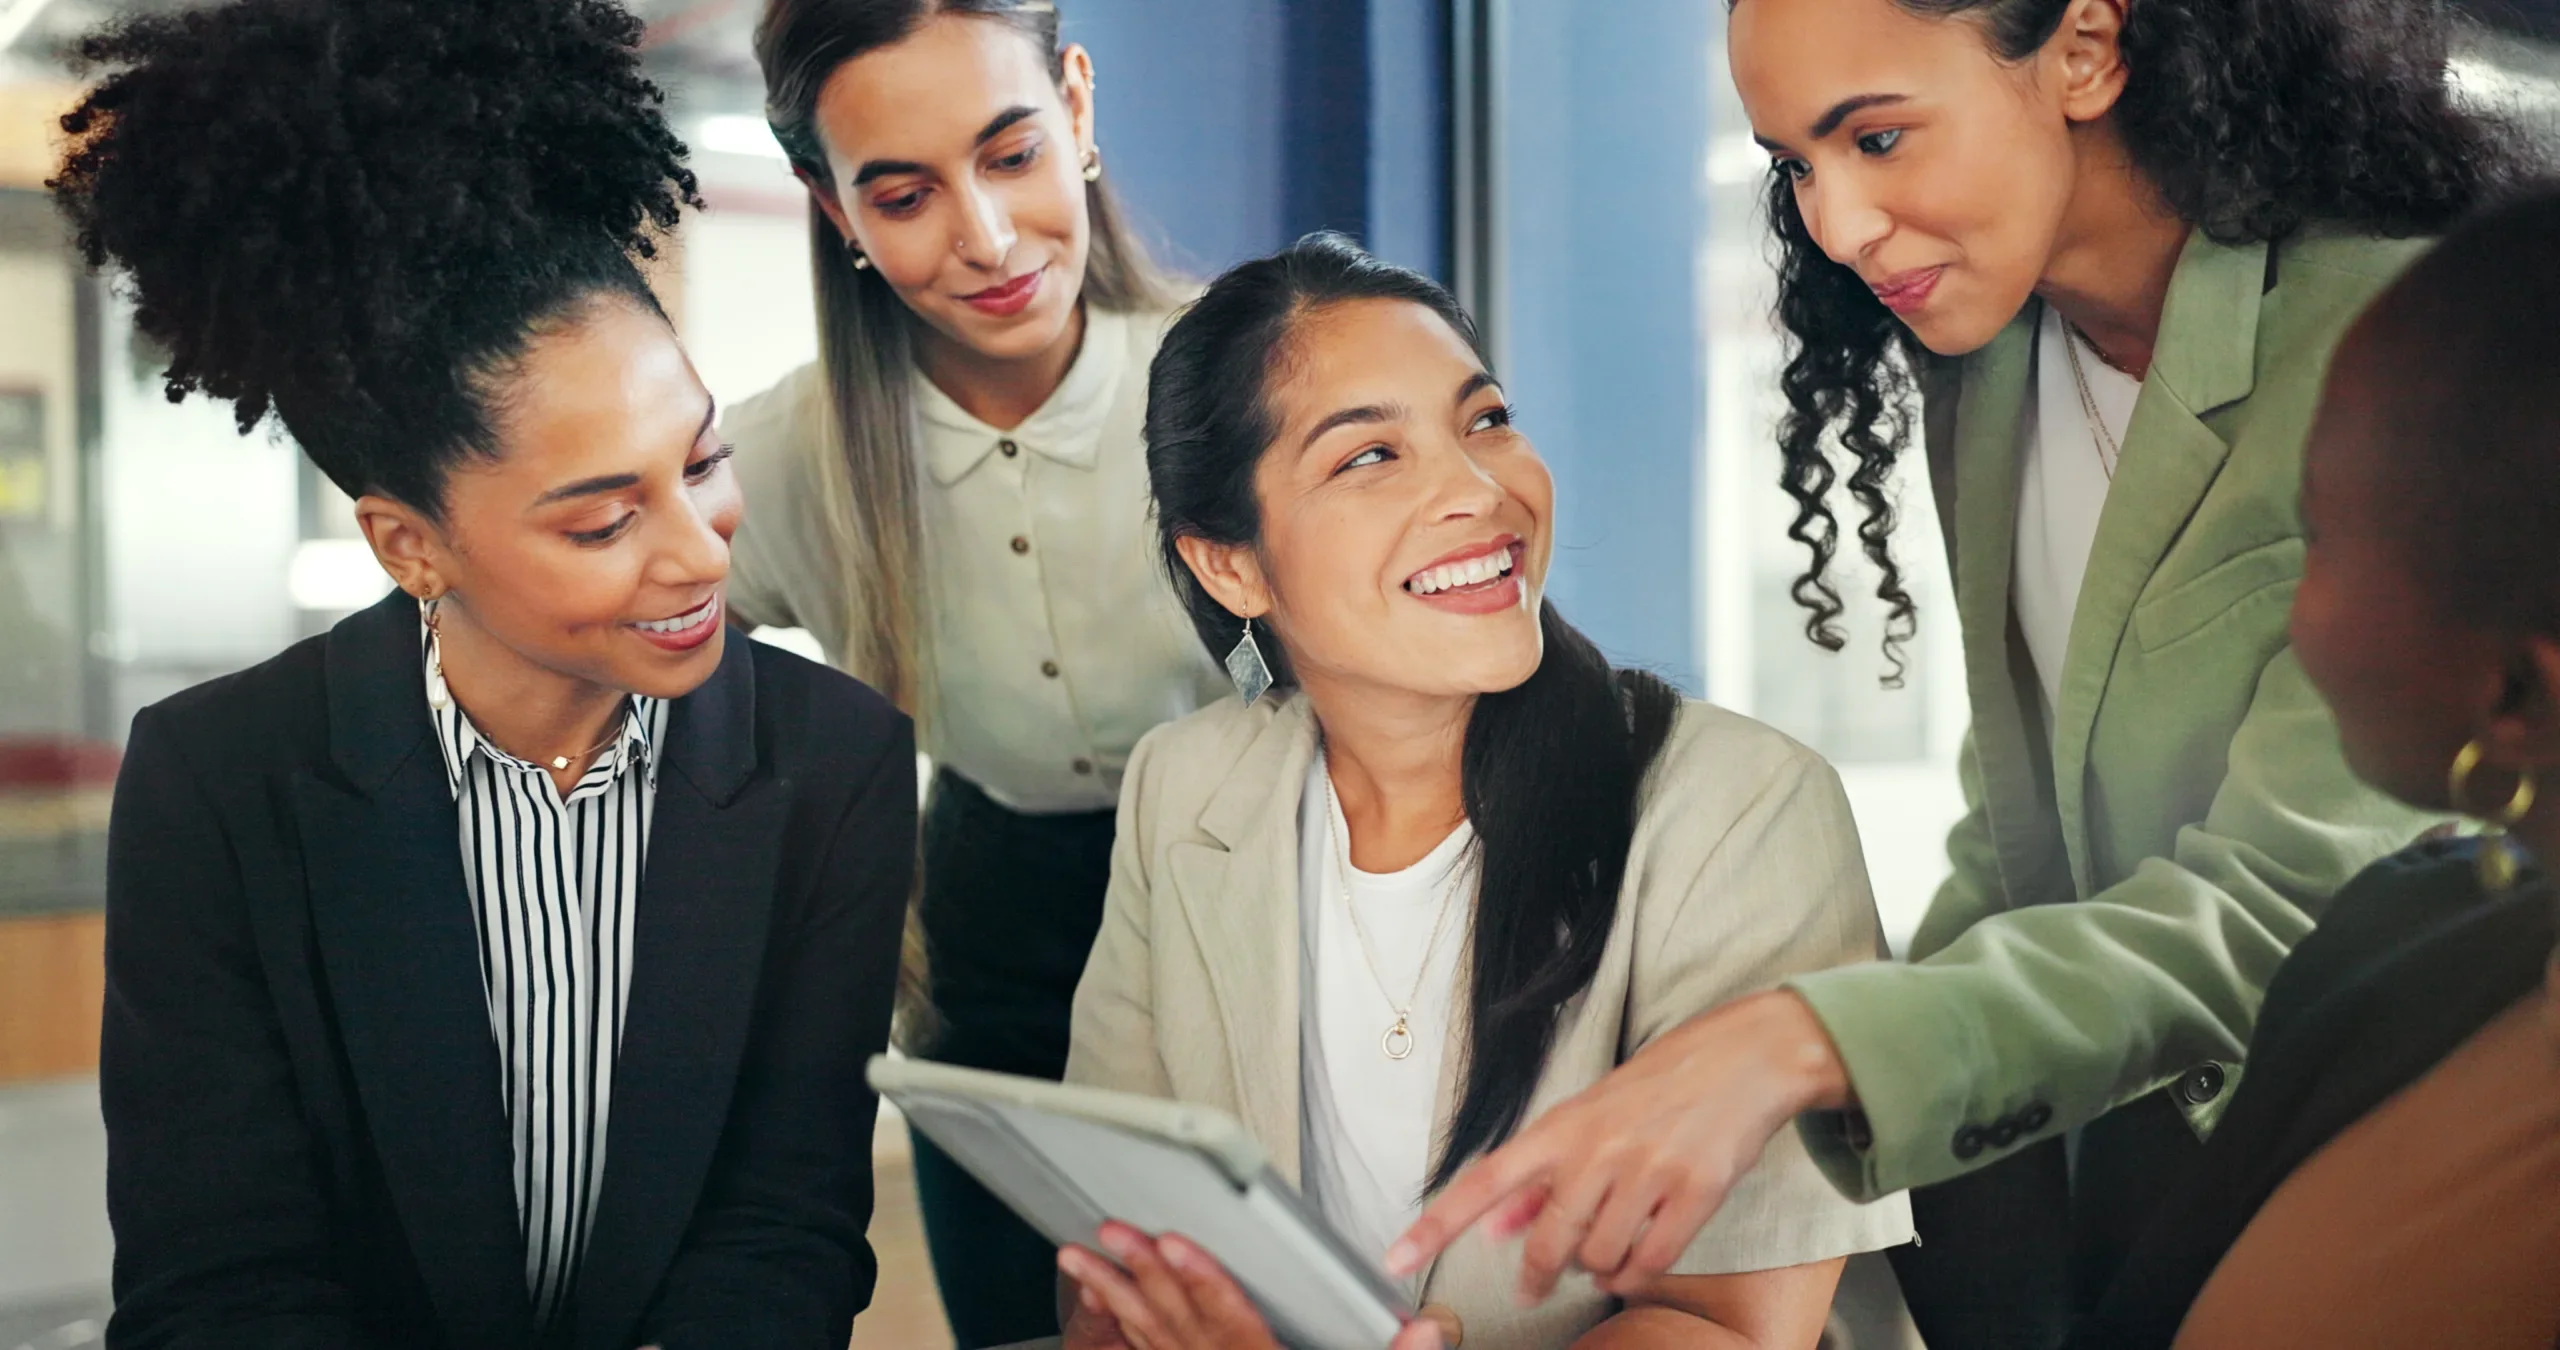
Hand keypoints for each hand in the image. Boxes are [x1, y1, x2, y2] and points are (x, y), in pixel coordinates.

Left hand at [1059, 1223, 1449, 1349]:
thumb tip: (1424, 1331)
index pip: (1234, 1327)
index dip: (1206, 1283)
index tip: (1176, 1245)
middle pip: (1180, 1327)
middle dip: (1145, 1276)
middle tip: (1114, 1232)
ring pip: (1150, 1341)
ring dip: (1113, 1298)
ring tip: (1079, 1259)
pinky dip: (1120, 1325)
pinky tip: (1100, 1297)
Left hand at [1384, 990, 1851, 1304]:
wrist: (1742, 1057)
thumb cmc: (1658, 1084)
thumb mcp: (1588, 1116)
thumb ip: (1539, 1177)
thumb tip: (1493, 1227)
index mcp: (1561, 1127)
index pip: (1483, 1182)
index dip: (1436, 1226)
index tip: (1397, 1257)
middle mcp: (1597, 1150)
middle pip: (1548, 1242)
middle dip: (1539, 1275)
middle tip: (1536, 1287)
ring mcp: (1647, 1171)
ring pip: (1598, 1258)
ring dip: (1596, 1270)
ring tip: (1603, 1253)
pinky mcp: (1695, 1192)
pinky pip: (1650, 1262)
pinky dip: (1635, 1275)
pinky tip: (1634, 1263)